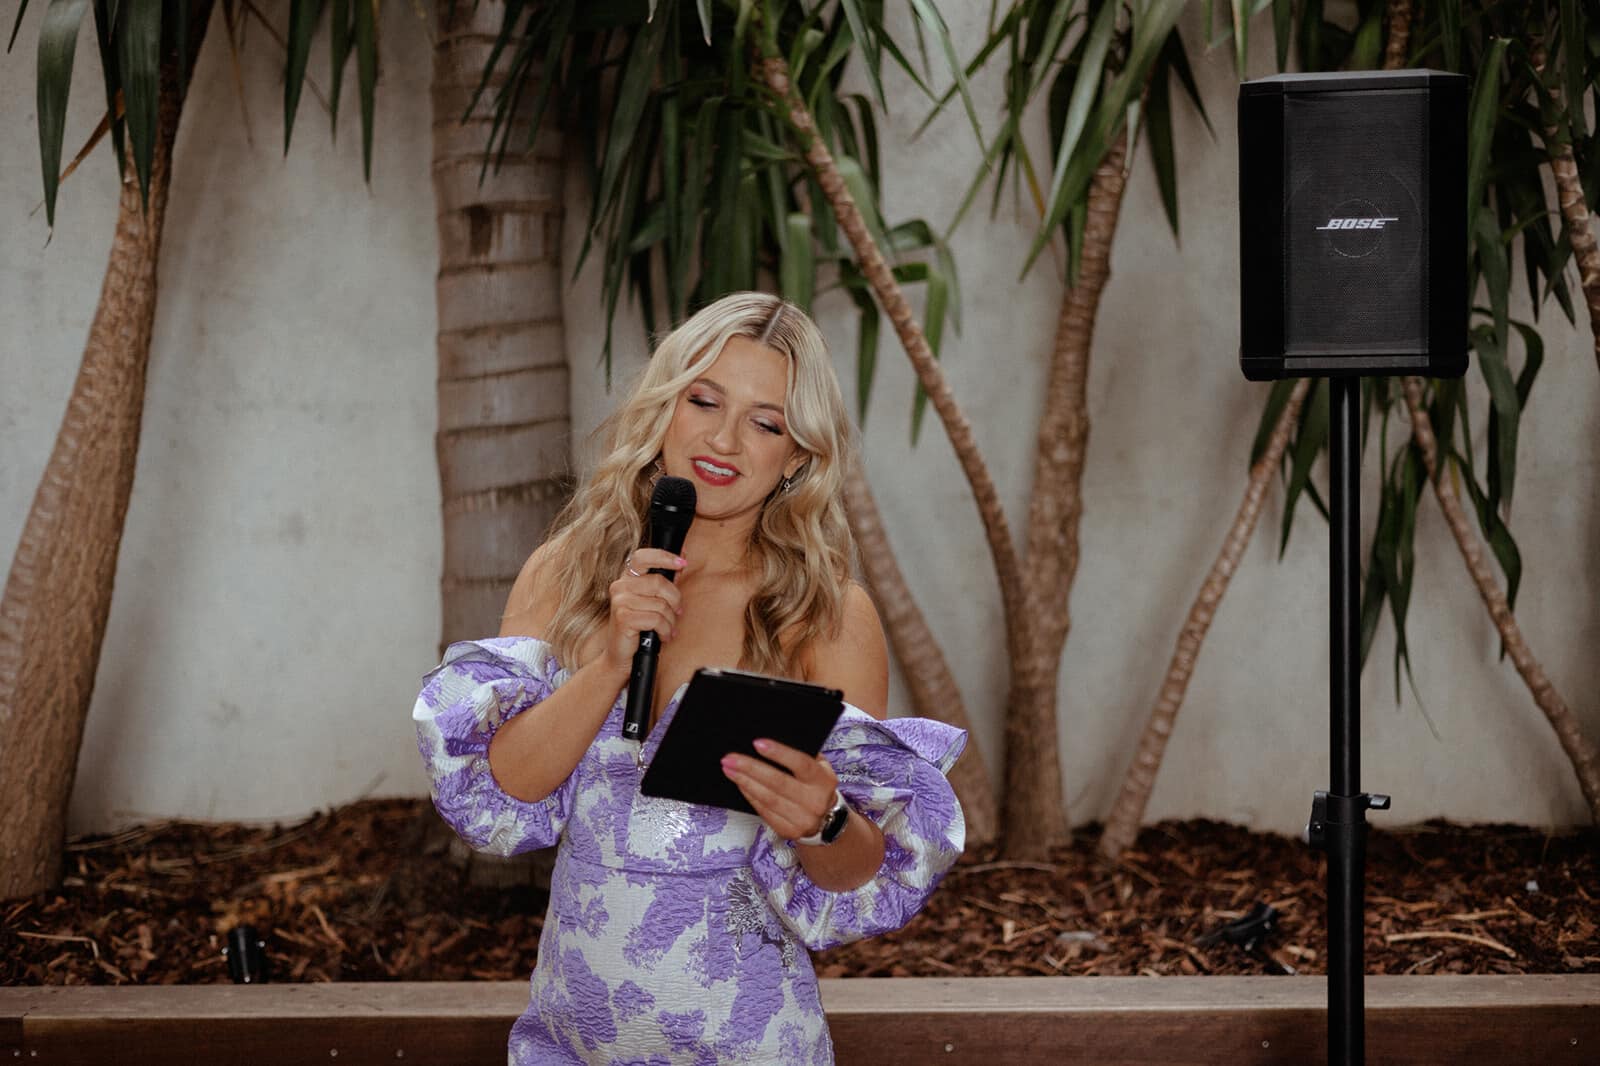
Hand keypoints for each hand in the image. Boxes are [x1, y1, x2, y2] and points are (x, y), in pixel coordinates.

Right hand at [601, 549, 684, 675]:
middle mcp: (620, 587)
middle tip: (677, 612)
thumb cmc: (639, 628)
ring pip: (661, 604)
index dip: (664, 557)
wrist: (620, 656)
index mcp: (626, 579)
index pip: (643, 557)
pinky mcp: (623, 618)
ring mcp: (620, 602)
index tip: (683, 563)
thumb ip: (662, 583)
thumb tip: (682, 562)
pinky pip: (656, 619)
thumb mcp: (651, 601)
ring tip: (667, 628)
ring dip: (670, 620)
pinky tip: (662, 636)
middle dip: (675, 600)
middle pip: (659, 582)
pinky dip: (665, 630)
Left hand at [721, 738, 840, 841]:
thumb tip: (766, 743)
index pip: (801, 764)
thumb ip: (801, 754)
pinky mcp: (789, 831)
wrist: (826, 819)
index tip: (757, 743)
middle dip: (751, 768)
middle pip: (779, 783)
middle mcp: (815, 801)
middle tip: (730, 758)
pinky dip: (750, 796)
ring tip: (729, 769)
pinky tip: (740, 785)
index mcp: (824, 780)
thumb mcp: (818, 766)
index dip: (779, 753)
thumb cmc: (815, 784)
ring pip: (768, 799)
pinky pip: (764, 811)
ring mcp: (803, 819)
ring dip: (745, 782)